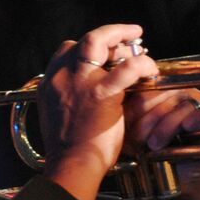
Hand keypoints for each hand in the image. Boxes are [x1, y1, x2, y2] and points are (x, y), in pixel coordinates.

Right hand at [39, 24, 158, 199]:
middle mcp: (62, 77)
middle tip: (128, 37)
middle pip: (83, 40)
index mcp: (50, 83)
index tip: (104, 53)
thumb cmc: (69, 149)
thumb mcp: (56, 116)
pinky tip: (150, 70)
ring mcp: (80, 82)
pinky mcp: (101, 93)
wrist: (71, 164)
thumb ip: (66, 98)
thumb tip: (82, 93)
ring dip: (121, 36)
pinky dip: (142, 64)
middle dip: (108, 35)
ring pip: (98, 40)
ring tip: (139, 40)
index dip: (87, 47)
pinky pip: (127, 67)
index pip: (66, 50)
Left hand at [123, 88, 199, 199]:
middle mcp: (179, 94)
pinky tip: (188, 127)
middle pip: (165, 94)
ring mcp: (198, 104)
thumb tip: (116, 106)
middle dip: (150, 117)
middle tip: (138, 138)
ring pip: (183, 104)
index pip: (149, 88)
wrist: (178, 175)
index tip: (126, 122)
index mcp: (159, 93)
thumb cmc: (154, 151)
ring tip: (155, 144)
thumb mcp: (135, 134)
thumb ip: (127, 118)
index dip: (137, 105)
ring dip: (168, 124)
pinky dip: (198, 118)